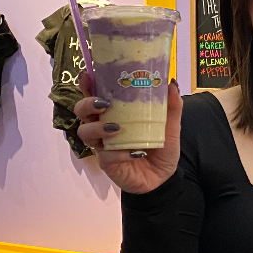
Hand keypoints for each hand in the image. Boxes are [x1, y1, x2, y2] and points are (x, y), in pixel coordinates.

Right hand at [74, 72, 181, 193]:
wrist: (163, 177)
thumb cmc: (160, 147)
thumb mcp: (170, 126)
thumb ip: (171, 106)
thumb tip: (172, 83)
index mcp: (115, 112)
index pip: (95, 95)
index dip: (87, 85)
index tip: (87, 75)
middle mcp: (103, 126)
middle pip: (81, 112)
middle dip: (87, 105)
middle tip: (104, 104)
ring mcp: (103, 145)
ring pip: (85, 133)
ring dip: (97, 128)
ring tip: (116, 128)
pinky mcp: (107, 163)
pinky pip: (106, 156)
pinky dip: (119, 153)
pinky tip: (135, 152)